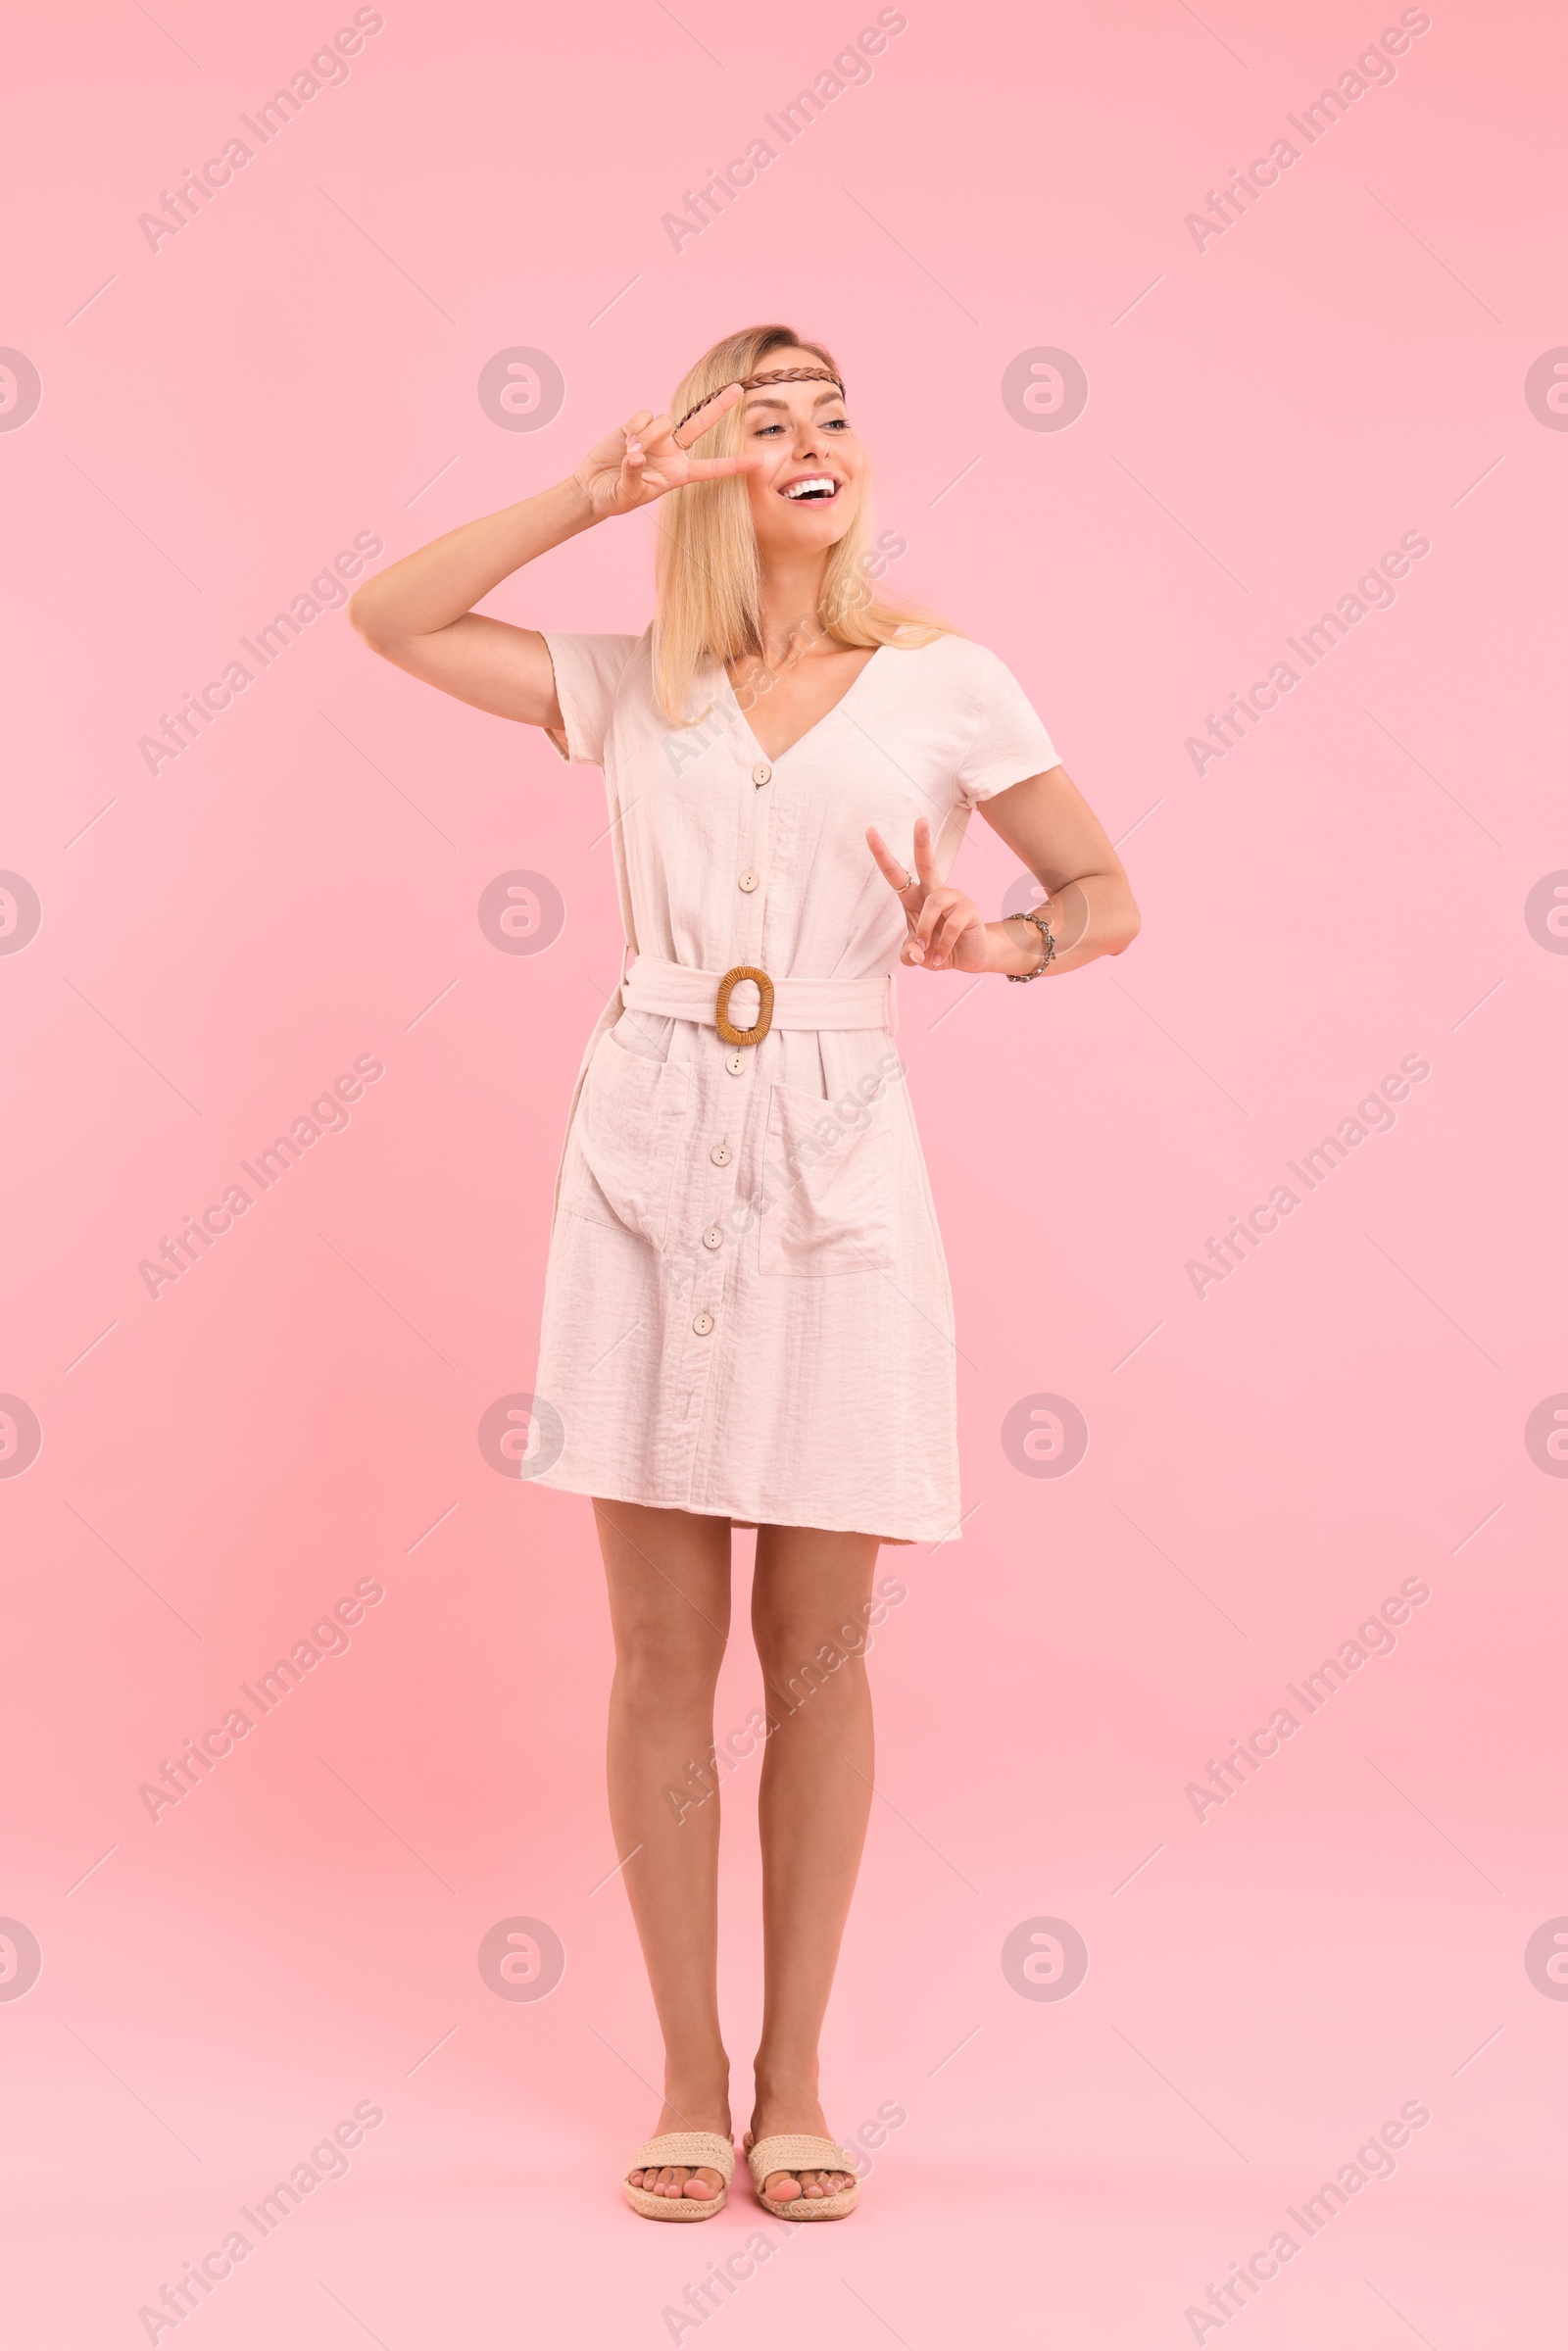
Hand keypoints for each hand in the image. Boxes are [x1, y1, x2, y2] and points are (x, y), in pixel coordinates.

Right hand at [572, 387, 753, 520]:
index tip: (760, 462)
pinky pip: (645, 415)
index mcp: (679, 474)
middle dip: (719, 406)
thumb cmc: (615, 498)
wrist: (593, 488)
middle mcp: (673, 451)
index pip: (712, 469)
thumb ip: (634, 476)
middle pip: (701, 424)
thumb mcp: (627, 495)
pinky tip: (626, 439)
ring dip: (648, 435)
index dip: (735, 465)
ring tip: (632, 452)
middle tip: (738, 389)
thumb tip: (636, 455)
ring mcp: (657, 436)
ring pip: (665, 421)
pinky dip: (636, 426)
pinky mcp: (636, 425)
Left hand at [866, 815, 991, 971]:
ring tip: (928, 951)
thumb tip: (914, 951)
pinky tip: (940, 958)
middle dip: (922, 841)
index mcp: (915, 898)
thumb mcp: (917, 956)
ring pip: (934, 903)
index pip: (896, 873)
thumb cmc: (939, 949)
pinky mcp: (970, 909)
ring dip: (926, 930)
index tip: (870, 831)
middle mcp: (934, 892)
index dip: (882, 854)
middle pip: (927, 863)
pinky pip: (952, 924)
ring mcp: (954, 898)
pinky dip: (943, 946)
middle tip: (921, 819)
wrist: (970, 957)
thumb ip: (909, 955)